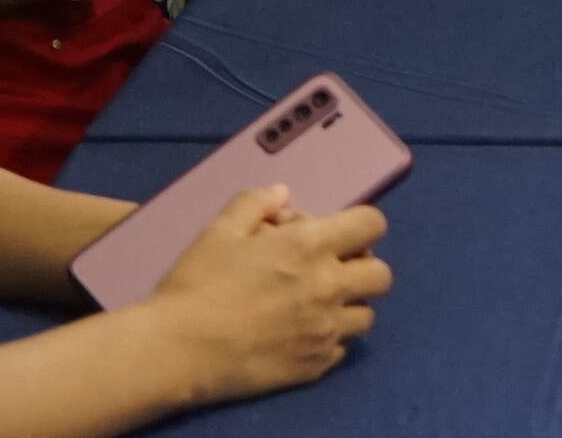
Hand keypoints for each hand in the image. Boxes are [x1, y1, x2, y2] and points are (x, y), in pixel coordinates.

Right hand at [151, 189, 394, 404]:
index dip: (360, 225)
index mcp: (310, 246)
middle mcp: (329, 288)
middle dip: (361, 267)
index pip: (372, 224)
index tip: (338, 233)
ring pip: (366, 317)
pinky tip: (298, 335)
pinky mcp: (315, 366)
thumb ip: (256, 203)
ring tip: (314, 306)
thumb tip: (282, 194)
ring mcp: (325, 331)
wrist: (179, 350)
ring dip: (347, 306)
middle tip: (329, 270)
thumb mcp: (221, 229)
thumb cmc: (198, 283)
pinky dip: (327, 340)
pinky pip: (340, 350)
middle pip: (381, 275)